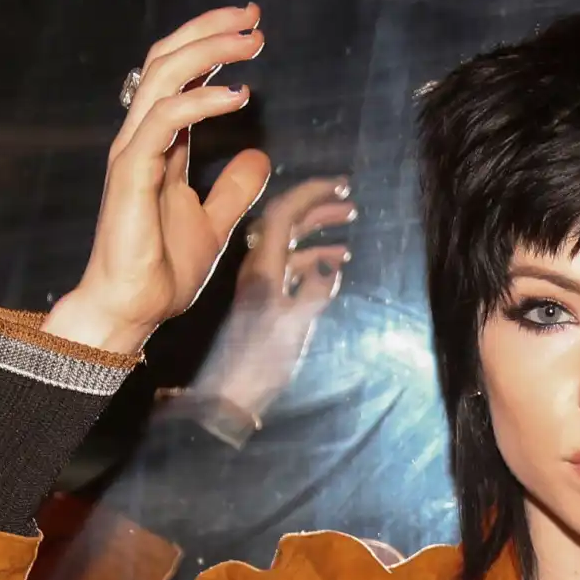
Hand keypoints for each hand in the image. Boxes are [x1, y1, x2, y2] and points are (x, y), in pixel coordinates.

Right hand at [42, 5, 272, 353]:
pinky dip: (202, 101)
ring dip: (209, 51)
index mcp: (160, 145)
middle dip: (210, 30)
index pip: (180, 76)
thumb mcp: (215, 222)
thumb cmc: (162, 269)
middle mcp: (143, 139)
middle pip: (168, 61)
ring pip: (163, 77)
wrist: (133, 308)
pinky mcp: (133, 173)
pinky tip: (238, 95)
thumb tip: (259, 155)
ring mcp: (134, 152)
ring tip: (251, 42)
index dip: (212, 46)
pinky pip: (166, 122)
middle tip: (253, 17)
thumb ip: (234, 188)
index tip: (250, 30)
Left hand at [184, 176, 356, 420]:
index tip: (338, 184)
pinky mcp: (267, 300)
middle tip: (347, 197)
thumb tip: (329, 262)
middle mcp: (258, 268)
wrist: (231, 396)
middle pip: (286, 223)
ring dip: (317, 230)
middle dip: (317, 206)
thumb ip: (313, 293)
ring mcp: (261, 284)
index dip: (309, 193)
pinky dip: (314, 256)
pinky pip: (291, 266)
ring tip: (347, 223)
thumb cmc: (261, 365)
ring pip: (291, 243)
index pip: (282, 214)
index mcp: (261, 268)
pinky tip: (336, 261)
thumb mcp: (293, 328)